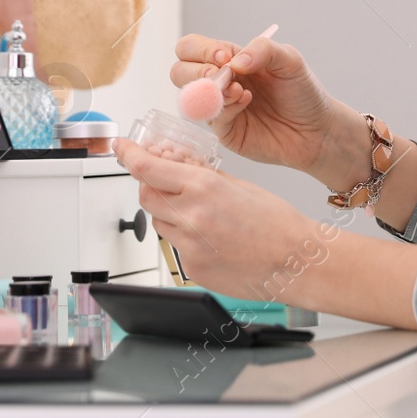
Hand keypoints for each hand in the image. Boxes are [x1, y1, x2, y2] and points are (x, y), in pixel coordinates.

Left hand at [114, 137, 333, 304]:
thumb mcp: (237, 184)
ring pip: (160, 222)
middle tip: (166, 180)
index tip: (121, 148)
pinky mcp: (192, 269)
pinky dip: (186, 237)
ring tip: (201, 213)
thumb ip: (201, 176)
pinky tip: (211, 237)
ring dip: (170, 212)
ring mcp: (188, 247)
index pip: (147, 168)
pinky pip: (176, 247)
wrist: (295, 261)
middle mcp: (190, 217)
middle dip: (151, 184)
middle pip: (146, 195)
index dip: (129, 155)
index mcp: (201, 188)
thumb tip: (177, 166)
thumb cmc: (277, 223)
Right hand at [171, 31, 362, 181]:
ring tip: (239, 90)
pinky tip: (246, 102)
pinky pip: (211, 118)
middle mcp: (219, 82)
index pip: (192, 48)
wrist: (317, 129)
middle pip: (179, 70)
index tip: (223, 57)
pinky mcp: (225, 131)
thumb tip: (234, 60)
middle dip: (196, 70)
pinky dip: (226, 108)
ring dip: (210, 89)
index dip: (200, 50)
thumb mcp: (290, 60)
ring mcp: (219, 107)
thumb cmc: (303, 92)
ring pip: (189, 96)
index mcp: (229, 59)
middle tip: (223, 73)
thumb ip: (263, 50)